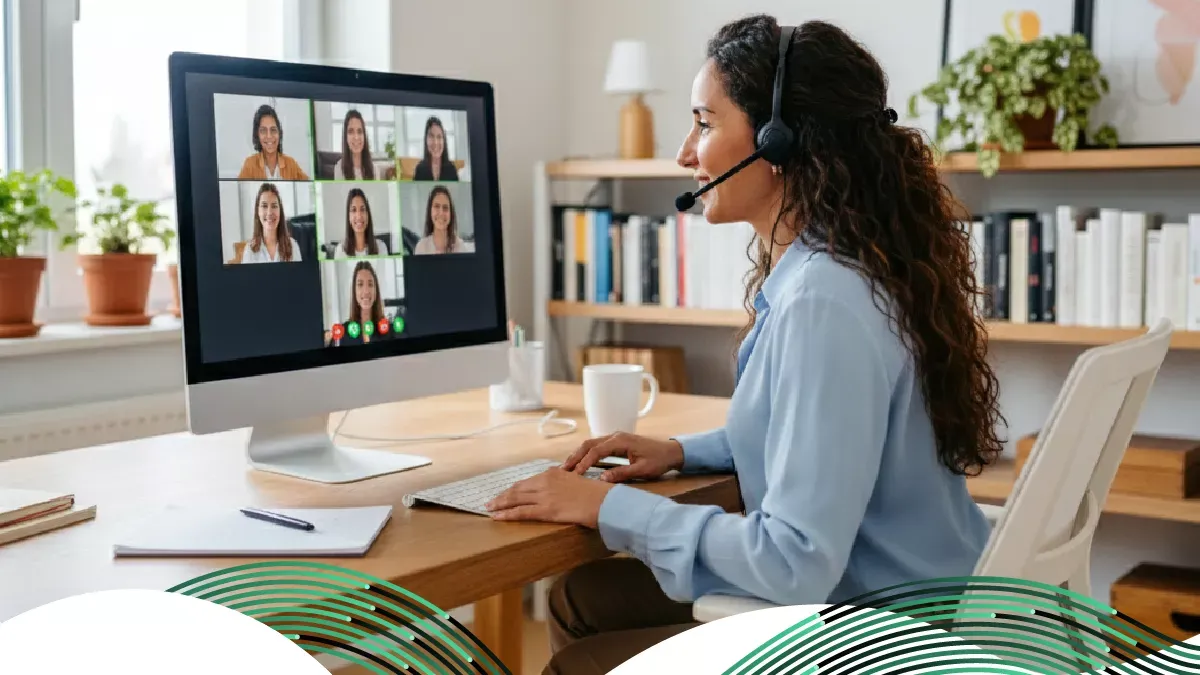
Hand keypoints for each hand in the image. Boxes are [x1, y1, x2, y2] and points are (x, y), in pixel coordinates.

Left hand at [485, 467, 615, 526]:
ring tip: (489, 508)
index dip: (515, 488)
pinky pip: (521, 512)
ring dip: (500, 504)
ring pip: (515, 499)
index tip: (507, 493)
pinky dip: (506, 514)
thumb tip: (559, 491)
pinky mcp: (546, 510)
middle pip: (518, 488)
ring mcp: (545, 495)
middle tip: (491, 501)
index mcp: (553, 473)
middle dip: (503, 495)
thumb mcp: (577, 482)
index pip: (528, 481)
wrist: (605, 501)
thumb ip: (564, 484)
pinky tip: (497, 517)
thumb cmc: (596, 494)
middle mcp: (545, 481)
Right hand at [562, 432, 684, 482]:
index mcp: (620, 441)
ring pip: (591, 444)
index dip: (584, 463)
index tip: (576, 474)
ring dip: (579, 454)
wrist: (671, 452)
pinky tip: (580, 463)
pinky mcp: (616, 442)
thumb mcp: (641, 470)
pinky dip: (586, 453)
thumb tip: (601, 479)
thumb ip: (622, 474)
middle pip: (589, 444)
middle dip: (575, 456)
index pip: (596, 451)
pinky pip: (597, 446)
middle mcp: (615, 436)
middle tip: (563, 469)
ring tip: (568, 467)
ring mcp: (615, 438)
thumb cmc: (658, 461)